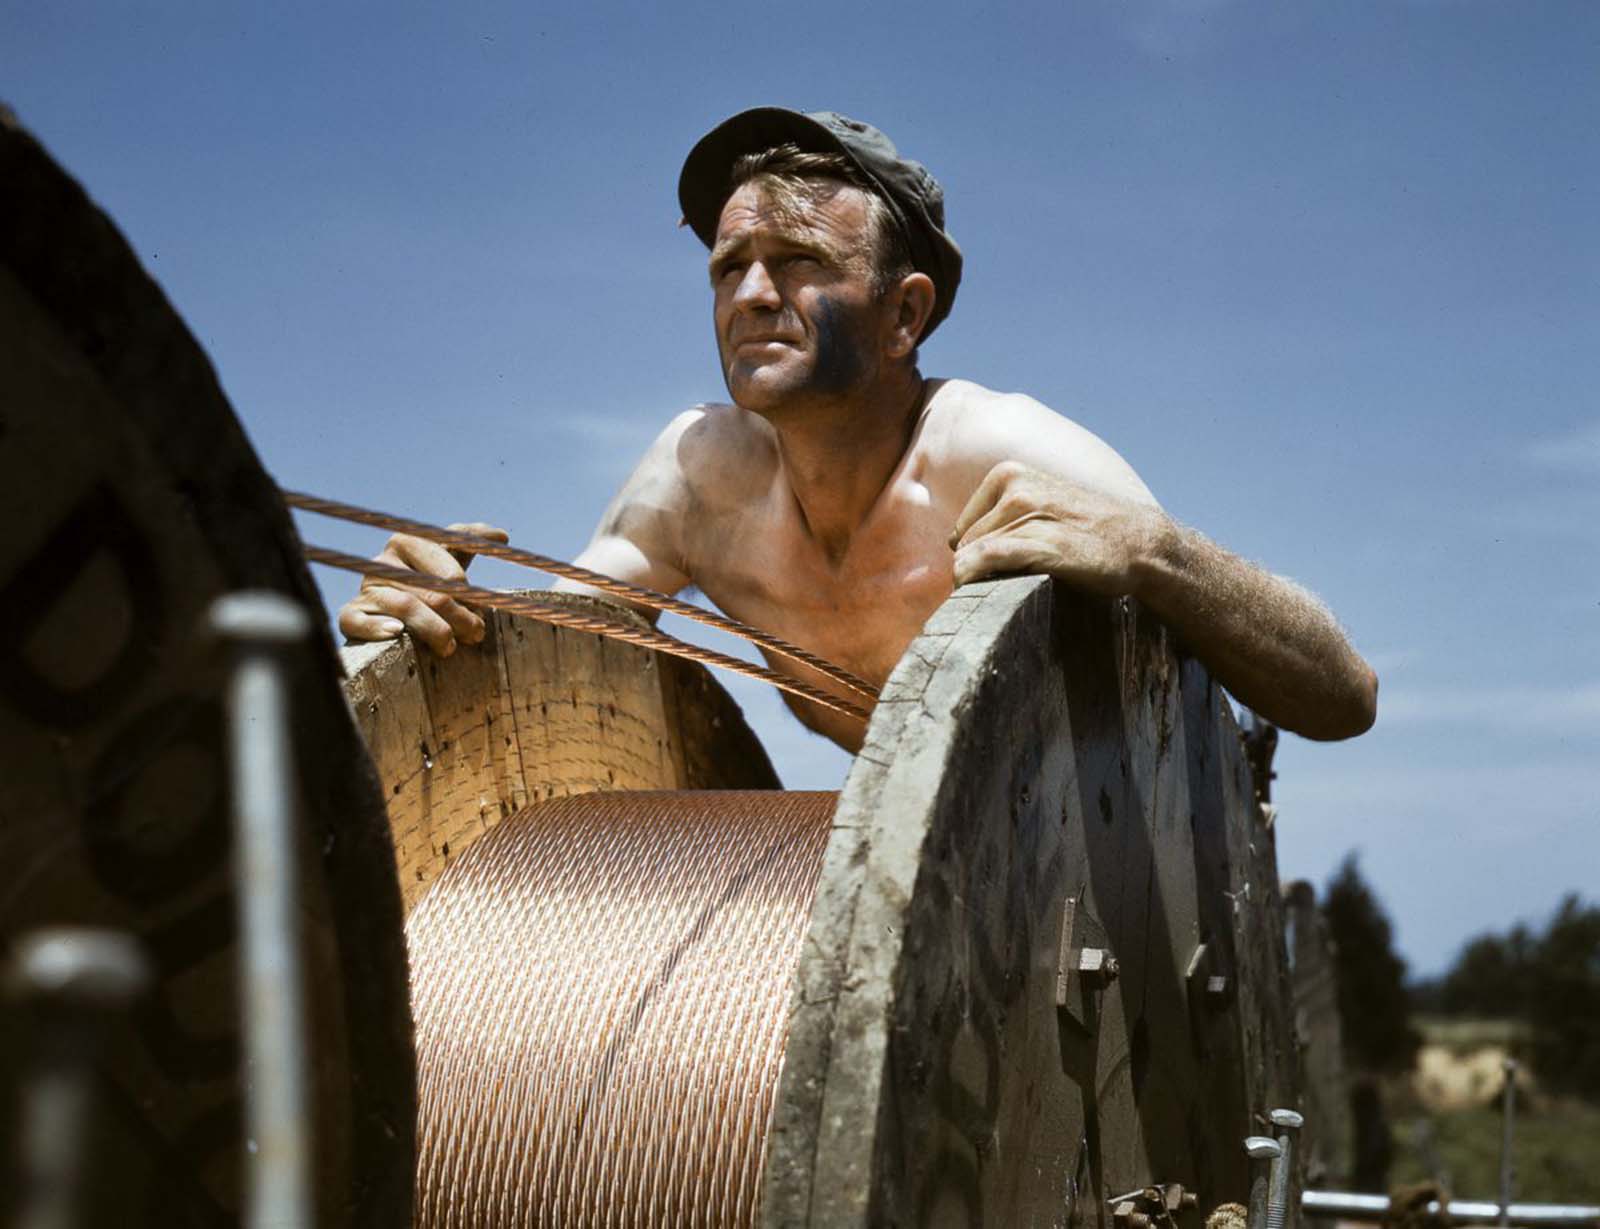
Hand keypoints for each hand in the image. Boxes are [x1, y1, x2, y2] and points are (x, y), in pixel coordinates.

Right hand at [336, 522, 509, 656]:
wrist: (393, 609)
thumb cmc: (428, 580)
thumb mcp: (451, 558)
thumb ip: (472, 542)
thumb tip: (501, 535)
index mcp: (408, 541)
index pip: (446, 566)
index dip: (467, 591)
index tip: (482, 608)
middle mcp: (383, 561)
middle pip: (431, 590)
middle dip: (459, 615)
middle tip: (476, 634)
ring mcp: (366, 588)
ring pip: (405, 606)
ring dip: (434, 629)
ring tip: (450, 647)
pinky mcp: (351, 613)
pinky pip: (356, 620)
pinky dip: (376, 628)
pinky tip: (397, 633)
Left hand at [949, 462, 1168, 593]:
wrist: (1139, 543)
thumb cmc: (1085, 532)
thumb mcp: (1038, 508)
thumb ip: (1001, 521)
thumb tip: (956, 553)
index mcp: (1008, 475)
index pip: (962, 529)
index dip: (973, 557)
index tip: (991, 576)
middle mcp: (1015, 488)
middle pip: (965, 544)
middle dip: (976, 569)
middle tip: (1006, 588)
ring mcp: (1028, 513)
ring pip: (973, 553)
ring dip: (979, 581)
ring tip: (1006, 593)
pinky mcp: (1042, 541)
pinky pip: (988, 557)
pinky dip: (974, 576)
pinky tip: (978, 590)